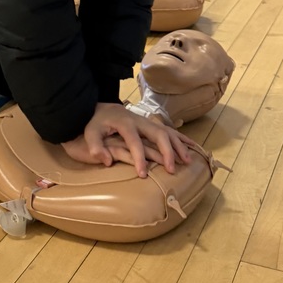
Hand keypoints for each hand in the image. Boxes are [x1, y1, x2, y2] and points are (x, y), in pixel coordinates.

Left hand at [60, 102, 192, 177]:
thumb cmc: (97, 123)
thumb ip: (95, 147)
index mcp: (125, 123)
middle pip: (158, 134)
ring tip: (187, 162)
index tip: (143, 174)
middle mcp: (140, 121)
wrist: (103, 108)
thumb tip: (107, 161)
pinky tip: (191, 148)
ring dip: (178, 146)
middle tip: (171, 169)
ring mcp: (148, 122)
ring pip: (167, 131)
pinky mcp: (152, 124)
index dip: (139, 158)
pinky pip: (170, 130)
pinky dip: (181, 139)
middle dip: (167, 151)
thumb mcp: (91, 133)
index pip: (134, 142)